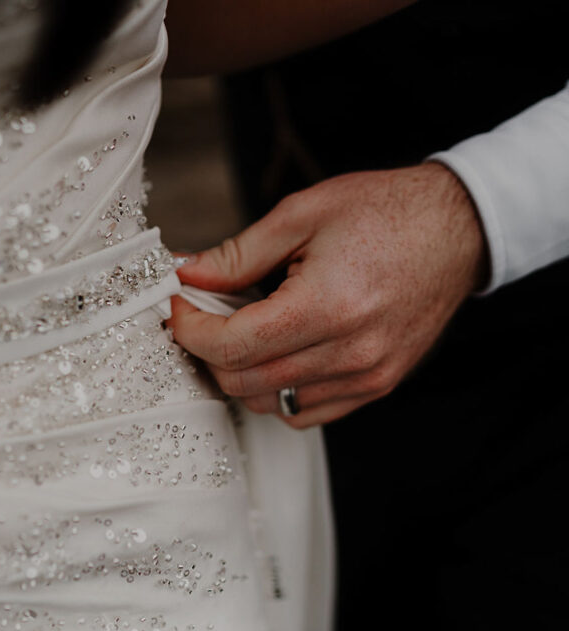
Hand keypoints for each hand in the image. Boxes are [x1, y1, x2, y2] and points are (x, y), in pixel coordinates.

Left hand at [167, 162, 487, 427]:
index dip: (190, 329)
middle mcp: (350, 353)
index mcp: (327, 306)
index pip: (231, 346)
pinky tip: (276, 352)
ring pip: (270, 403)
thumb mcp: (302, 214)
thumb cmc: (384, 211)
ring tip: (241, 329)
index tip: (177, 306)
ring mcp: (367, 376)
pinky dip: (277, 391)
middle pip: (243, 381)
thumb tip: (185, 274)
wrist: (459, 228)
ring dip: (239, 373)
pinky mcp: (377, 385)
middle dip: (207, 350)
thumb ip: (238, 253)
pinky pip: (305, 412)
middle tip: (201, 314)